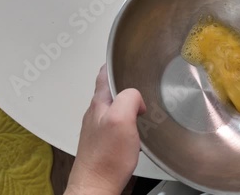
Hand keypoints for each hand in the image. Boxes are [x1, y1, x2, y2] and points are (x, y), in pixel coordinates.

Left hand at [65, 65, 145, 194]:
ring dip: (128, 105)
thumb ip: (129, 98)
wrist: (96, 186)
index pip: (103, 75)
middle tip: (139, 82)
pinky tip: (137, 130)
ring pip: (115, 109)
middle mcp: (97, 115)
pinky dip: (129, 123)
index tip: (122, 58)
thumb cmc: (106, 158)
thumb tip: (137, 96)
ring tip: (143, 106)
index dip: (113, 64)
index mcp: (100, 104)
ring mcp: (99, 129)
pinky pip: (118, 125)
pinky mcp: (105, 143)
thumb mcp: (121, 119)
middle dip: (125, 85)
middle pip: (110, 91)